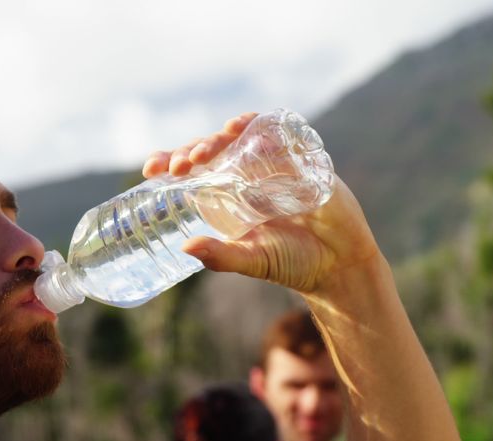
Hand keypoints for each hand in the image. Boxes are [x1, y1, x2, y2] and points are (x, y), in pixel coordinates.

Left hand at [142, 113, 383, 295]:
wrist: (340, 263)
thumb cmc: (294, 263)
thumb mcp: (253, 260)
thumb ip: (222, 257)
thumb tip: (186, 247)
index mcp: (228, 195)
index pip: (193, 169)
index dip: (171, 160)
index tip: (152, 168)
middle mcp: (247, 175)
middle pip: (213, 148)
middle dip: (193, 150)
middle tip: (180, 165)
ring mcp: (274, 163)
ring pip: (241, 135)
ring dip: (221, 136)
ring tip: (205, 152)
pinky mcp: (301, 158)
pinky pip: (279, 132)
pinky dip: (260, 125)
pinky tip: (244, 128)